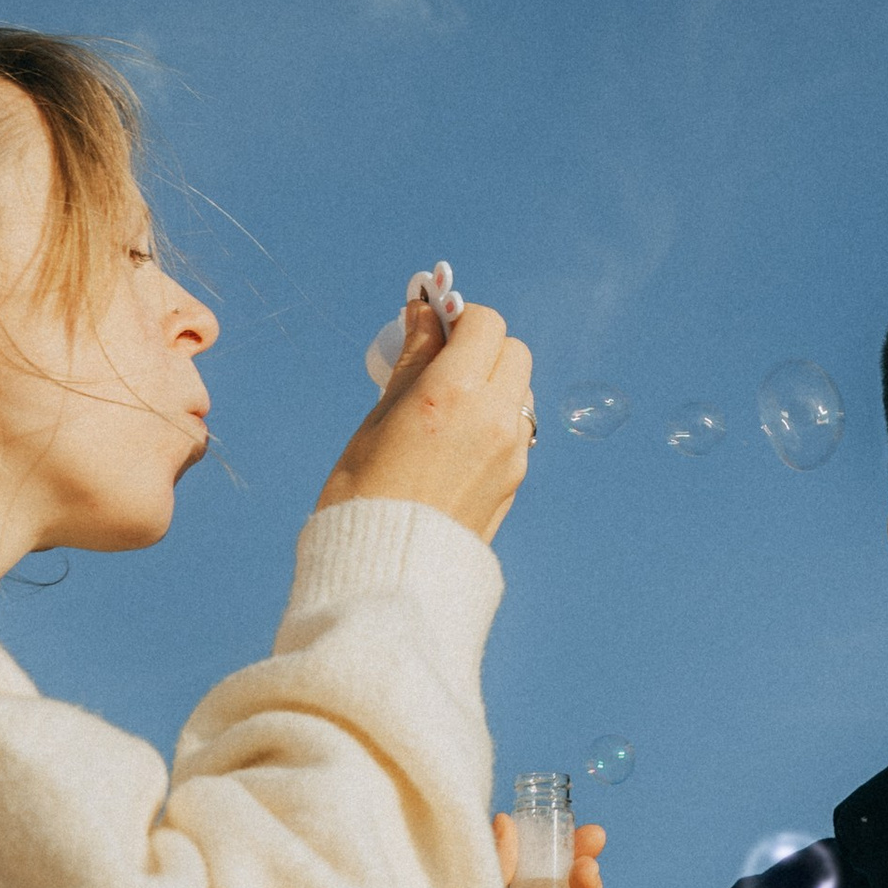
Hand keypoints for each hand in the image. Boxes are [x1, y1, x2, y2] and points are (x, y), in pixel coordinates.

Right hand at [318, 294, 534, 543]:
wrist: (389, 573)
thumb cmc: (366, 495)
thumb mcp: (379, 418)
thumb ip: (413, 361)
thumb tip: (425, 314)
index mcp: (453, 393)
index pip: (485, 323)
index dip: (460, 318)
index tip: (434, 327)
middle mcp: (494, 417)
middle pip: (514, 350)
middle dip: (483, 346)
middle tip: (441, 363)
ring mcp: (512, 451)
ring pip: (521, 388)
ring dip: (494, 380)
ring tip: (447, 404)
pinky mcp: (515, 479)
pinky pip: (517, 427)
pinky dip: (495, 417)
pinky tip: (456, 439)